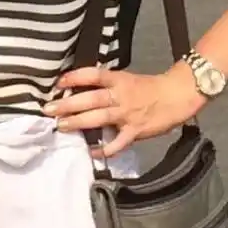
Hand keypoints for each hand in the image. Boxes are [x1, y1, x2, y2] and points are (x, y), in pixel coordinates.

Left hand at [45, 61, 205, 157]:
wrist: (178, 96)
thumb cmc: (150, 88)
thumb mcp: (127, 80)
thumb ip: (108, 86)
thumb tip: (83, 91)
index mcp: (119, 80)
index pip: (94, 75)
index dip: (76, 77)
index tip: (59, 81)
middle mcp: (121, 95)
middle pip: (91, 98)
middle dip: (69, 103)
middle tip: (49, 109)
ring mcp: (127, 114)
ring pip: (99, 117)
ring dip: (79, 122)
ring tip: (62, 125)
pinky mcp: (135, 131)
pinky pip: (117, 143)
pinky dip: (104, 149)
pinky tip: (91, 152)